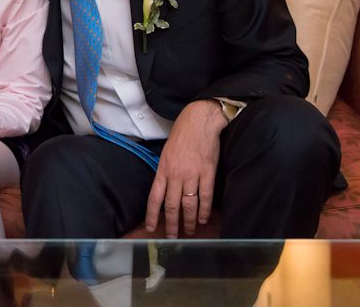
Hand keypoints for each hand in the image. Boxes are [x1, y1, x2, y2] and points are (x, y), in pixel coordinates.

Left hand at [145, 99, 226, 237]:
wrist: (198, 122)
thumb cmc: (181, 136)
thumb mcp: (166, 154)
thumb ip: (165, 173)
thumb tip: (165, 192)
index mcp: (163, 169)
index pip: (155, 197)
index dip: (152, 214)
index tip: (151, 227)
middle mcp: (175, 174)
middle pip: (172, 206)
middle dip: (171, 224)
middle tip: (172, 237)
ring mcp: (192, 174)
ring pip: (189, 204)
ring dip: (188, 221)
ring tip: (189, 231)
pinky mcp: (207, 173)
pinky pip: (205, 197)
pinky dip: (204, 210)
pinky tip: (202, 218)